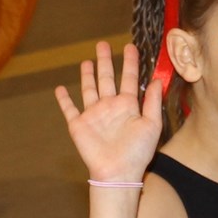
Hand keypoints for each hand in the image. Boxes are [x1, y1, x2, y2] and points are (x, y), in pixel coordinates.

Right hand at [54, 41, 163, 183]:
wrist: (117, 172)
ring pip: (89, 89)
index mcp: (128, 106)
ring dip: (87, 76)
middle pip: (106, 78)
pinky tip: (59, 89)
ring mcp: (93, 115)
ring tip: (87, 61)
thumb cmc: (137, 152)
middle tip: (103, 45)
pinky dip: (63, 99)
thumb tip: (157, 80)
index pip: (129, 78)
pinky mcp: (78, 125)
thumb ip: (153, 102)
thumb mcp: (152, 125)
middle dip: (105, 61)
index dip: (130, 62)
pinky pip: (69, 109)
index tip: (131, 47)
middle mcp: (110, 107)